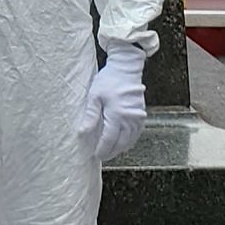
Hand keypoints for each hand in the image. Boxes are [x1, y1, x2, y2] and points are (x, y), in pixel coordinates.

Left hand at [77, 43, 148, 161]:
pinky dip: (129, 140)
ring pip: (130, 140)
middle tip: (102, 156)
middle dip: (111, 152)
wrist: (126, 68)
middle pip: (121, 143)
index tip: (96, 155)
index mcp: (117, 115)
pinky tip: (123, 141)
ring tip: (111, 151)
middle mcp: (130, 119)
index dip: (102, 149)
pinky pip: (137, 133)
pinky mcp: (141, 114)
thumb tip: (83, 132)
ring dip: (120, 148)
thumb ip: (91, 116)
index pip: (109, 140)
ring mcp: (137, 117)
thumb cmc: (109, 80)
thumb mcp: (94, 96)